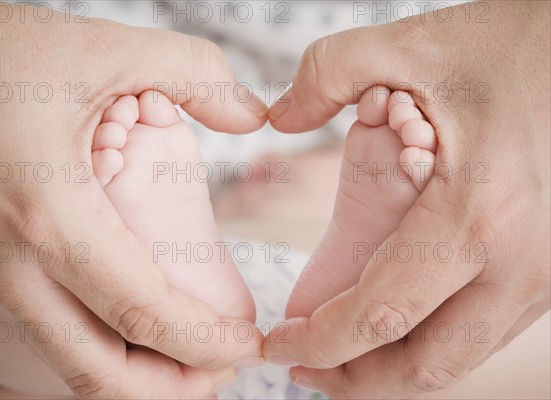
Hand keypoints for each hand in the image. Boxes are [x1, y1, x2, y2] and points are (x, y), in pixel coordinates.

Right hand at [0, 5, 266, 398]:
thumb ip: (195, 75)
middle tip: (222, 375)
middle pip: (97, 369)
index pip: (142, 310)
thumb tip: (254, 115)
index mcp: (47, 213)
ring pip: (67, 359)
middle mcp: (12, 260)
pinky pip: (49, 330)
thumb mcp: (105, 48)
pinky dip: (101, 347)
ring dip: (134, 378)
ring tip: (188, 362)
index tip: (246, 345)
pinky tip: (135, 327)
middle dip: (169, 389)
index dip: (203, 340)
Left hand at [264, 1, 549, 397]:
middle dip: (356, 380)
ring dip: (393, 366)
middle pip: (426, 364)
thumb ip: (328, 74)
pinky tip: (396, 320)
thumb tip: (278, 114)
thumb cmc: (515, 48)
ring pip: (459, 355)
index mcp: (475, 216)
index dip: (319, 343)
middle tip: (307, 372)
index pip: (379, 314)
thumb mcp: (411, 45)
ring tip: (342, 353)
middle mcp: (520, 263)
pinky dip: (431, 340)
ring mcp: (546, 274)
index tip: (278, 348)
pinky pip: (484, 328)